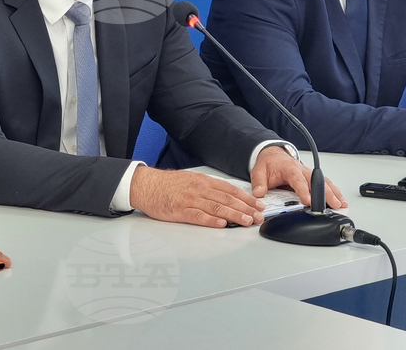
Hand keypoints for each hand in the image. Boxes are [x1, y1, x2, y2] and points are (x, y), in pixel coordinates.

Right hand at [129, 166, 265, 227]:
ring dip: (234, 215)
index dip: (246, 198)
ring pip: (216, 208)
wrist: (146, 185)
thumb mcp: (191, 180)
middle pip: (227, 199)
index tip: (258, 205)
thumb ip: (208, 188)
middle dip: (246, 208)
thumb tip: (227, 197)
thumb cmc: (168, 184)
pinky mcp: (180, 211)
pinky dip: (211, 220)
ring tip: (247, 221)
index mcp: (203, 181)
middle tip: (259, 216)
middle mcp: (199, 189)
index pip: (230, 190)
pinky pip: (198, 216)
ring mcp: (190, 200)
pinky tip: (222, 224)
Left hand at [249, 145, 345, 208]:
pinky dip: (334, 192)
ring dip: (334, 193)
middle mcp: (302, 171)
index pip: (298, 180)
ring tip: (341, 204)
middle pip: (316, 182)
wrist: (273, 156)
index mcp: (290, 169)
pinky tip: (340, 200)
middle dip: (326, 194)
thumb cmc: (269, 164)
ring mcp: (308, 174)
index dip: (304, 191)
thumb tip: (259, 193)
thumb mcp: (259, 171)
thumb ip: (258, 182)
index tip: (308, 201)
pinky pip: (325, 184)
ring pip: (324, 183)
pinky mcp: (312, 179)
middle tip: (334, 205)